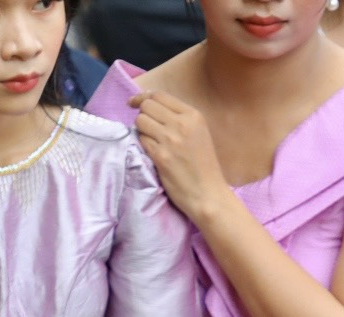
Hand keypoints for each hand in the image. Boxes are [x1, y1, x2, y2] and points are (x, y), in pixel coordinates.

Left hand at [131, 89, 232, 224]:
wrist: (208, 194)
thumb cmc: (204, 167)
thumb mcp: (199, 134)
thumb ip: (180, 119)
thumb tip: (150, 106)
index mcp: (193, 116)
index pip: (160, 95)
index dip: (143, 97)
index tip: (135, 103)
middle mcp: (182, 124)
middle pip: (147, 105)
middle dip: (142, 114)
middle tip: (147, 128)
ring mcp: (170, 139)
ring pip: (141, 121)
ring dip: (142, 130)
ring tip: (152, 142)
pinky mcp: (160, 155)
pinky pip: (141, 140)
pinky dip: (143, 145)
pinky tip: (154, 153)